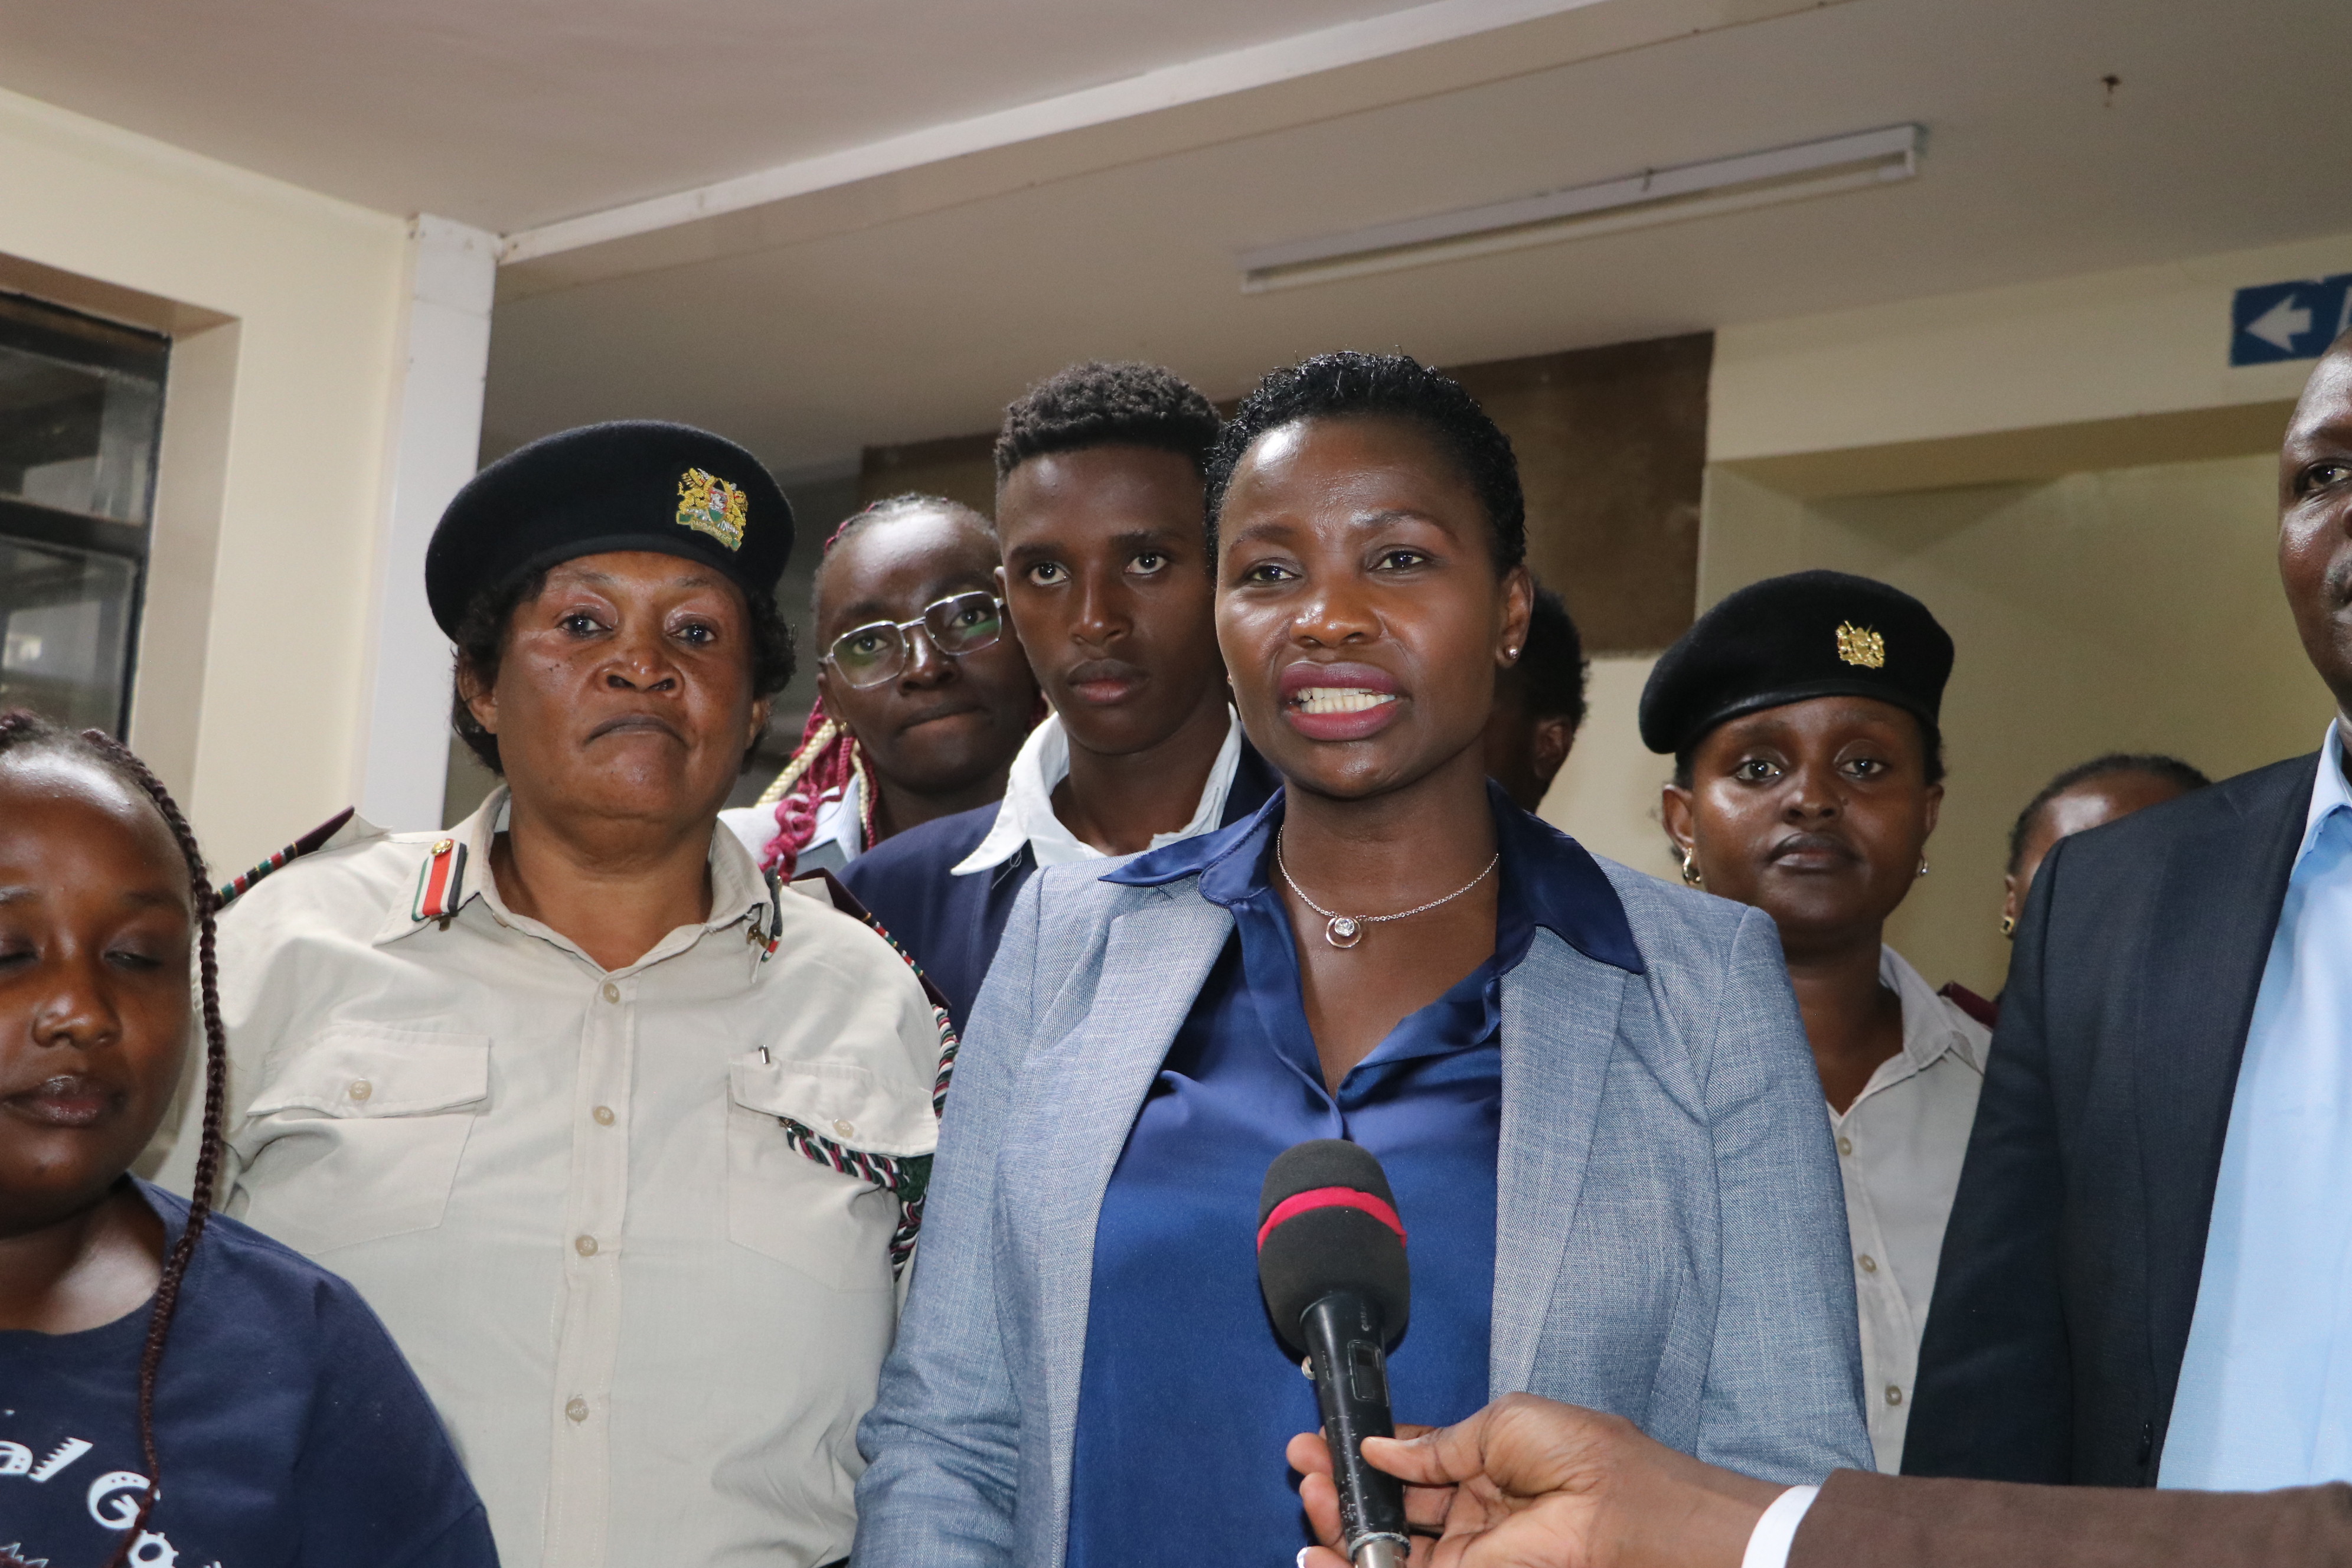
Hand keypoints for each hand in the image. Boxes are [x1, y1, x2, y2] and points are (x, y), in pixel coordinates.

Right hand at [1288, 1394, 1781, 1567]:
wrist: (1622, 1513)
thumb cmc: (1581, 1456)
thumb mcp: (1501, 1424)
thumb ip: (1436, 1445)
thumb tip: (1382, 1446)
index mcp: (1485, 1465)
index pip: (1412, 1461)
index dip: (1368, 1451)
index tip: (1326, 1438)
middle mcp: (1472, 1511)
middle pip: (1392, 1506)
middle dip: (1344, 1485)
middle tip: (1304, 1464)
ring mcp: (1467, 1552)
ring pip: (1388, 1546)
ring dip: (1342, 1524)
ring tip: (1309, 1499)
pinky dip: (1354, 1567)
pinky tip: (1320, 1551)